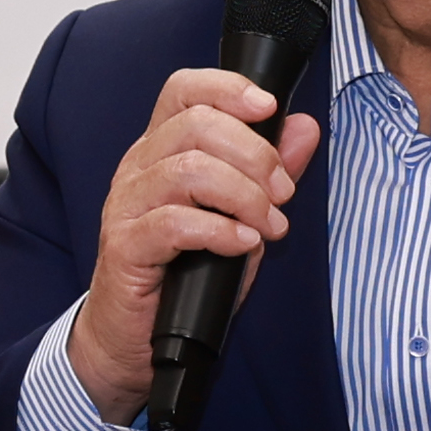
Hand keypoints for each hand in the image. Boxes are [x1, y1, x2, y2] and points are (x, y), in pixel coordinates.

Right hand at [65, 67, 327, 419]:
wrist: (133, 341)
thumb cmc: (184, 278)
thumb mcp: (239, 218)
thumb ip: (269, 173)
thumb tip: (304, 128)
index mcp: (161, 150)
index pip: (184, 91)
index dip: (227, 88)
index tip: (269, 107)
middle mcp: (139, 169)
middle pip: (196, 124)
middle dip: (255, 154)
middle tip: (283, 193)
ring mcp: (127, 206)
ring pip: (188, 169)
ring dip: (244, 195)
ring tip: (268, 225)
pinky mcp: (125, 247)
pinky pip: (175, 223)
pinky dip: (220, 231)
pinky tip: (243, 244)